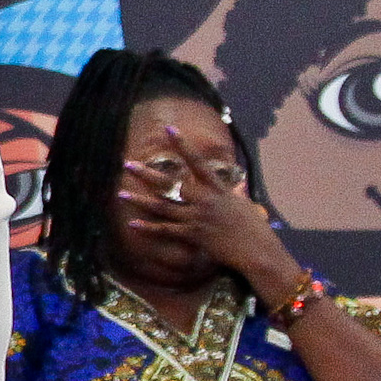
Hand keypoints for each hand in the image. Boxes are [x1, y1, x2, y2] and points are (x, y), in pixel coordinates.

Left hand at [119, 124, 302, 300]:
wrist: (258, 250)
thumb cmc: (255, 229)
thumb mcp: (245, 205)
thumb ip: (236, 194)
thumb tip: (238, 186)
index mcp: (217, 189)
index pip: (197, 162)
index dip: (183, 145)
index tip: (170, 129)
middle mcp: (204, 200)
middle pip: (170, 184)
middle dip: (147, 174)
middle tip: (127, 164)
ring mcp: (197, 217)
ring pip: (162, 207)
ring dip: (140, 200)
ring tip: (121, 193)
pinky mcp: (194, 235)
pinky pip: (166, 231)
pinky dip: (149, 228)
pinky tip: (132, 224)